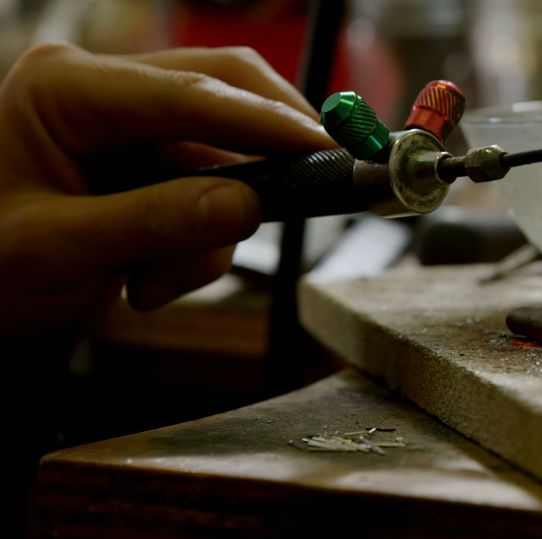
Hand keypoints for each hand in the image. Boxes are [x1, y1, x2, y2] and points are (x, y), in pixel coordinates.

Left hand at [0, 42, 334, 343]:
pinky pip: (213, 193)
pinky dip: (199, 246)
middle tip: (314, 181)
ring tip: (156, 282)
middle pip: (223, 90)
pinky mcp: (150, 167)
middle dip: (268, 144)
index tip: (322, 148)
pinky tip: (146, 280)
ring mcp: (130, 129)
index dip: (263, 121)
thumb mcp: (56, 251)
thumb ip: (152, 224)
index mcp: (64, 90)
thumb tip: (245, 206)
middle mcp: (103, 93)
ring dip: (214, 227)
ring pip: (226, 154)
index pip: (186, 94)